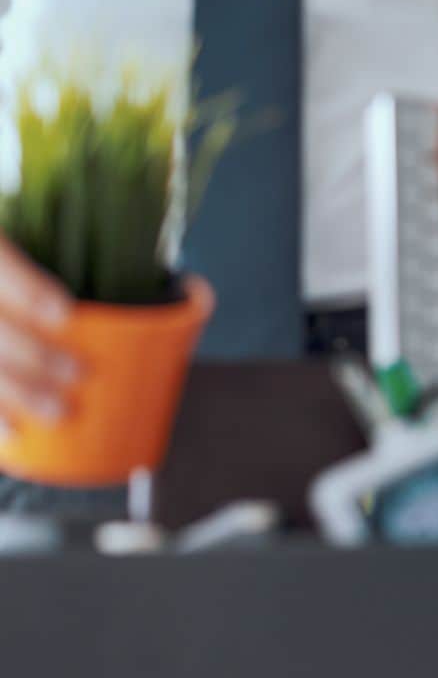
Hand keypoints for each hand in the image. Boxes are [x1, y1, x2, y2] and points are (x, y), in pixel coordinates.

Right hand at [0, 236, 77, 424]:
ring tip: (59, 413)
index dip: (25, 287)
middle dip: (32, 354)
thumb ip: (78, 265)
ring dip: (14, 391)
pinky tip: (10, 435)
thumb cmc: (14, 267)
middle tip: (79, 374)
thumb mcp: (29, 242)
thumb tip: (180, 293)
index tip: (64, 312)